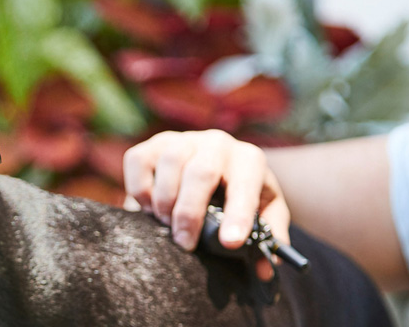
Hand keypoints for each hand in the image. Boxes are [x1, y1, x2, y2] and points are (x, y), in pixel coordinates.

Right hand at [123, 130, 291, 279]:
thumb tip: (264, 269)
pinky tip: (150, 207)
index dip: (238, 215)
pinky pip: (138, 160)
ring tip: (167, 224)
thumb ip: (269, 238)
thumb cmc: (242, 192)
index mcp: (249, 160)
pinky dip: (140, 188)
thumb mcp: (265, 211)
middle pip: (201, 172)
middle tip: (185, 243)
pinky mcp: (155, 143)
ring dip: (165, 200)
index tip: (230, 243)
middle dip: (190, 213)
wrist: (221, 162)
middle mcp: (218, 143)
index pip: (245, 185)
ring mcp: (184, 140)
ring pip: (170, 163)